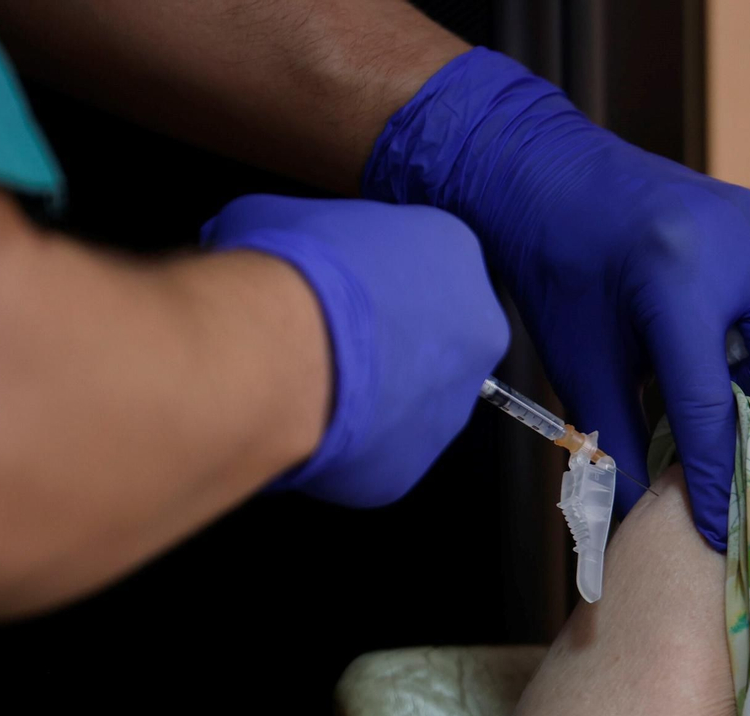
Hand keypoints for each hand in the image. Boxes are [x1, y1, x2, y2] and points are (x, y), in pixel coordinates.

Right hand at [202, 194, 509, 506]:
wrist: (278, 352)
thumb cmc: (289, 268)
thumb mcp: (280, 214)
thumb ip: (304, 231)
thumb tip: (271, 245)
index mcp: (454, 252)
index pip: (423, 263)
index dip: (371, 277)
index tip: (335, 286)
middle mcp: (477, 332)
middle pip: (432, 338)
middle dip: (383, 342)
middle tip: (326, 341)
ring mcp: (449, 409)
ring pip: (408, 403)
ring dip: (368, 398)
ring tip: (308, 387)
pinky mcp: (409, 468)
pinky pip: (372, 453)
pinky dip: (340, 445)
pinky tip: (302, 425)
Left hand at [364, 48, 749, 547]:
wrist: (552, 174)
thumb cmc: (560, 268)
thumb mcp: (579, 362)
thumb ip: (618, 439)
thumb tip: (650, 518)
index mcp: (675, 281)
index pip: (713, 404)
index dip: (718, 475)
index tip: (725, 528)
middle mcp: (739, 247)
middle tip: (737, 403)